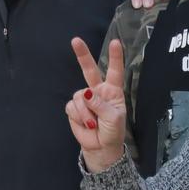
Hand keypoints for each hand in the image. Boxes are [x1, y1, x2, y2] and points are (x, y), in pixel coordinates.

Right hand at [65, 37, 128, 170]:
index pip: (114, 72)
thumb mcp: (113, 118)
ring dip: (86, 112)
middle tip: (75, 40)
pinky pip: (72, 106)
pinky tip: (86, 125)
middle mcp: (98, 92)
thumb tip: (85, 93)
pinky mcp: (74, 109)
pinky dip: (79, 116)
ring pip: (79, 96)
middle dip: (82, 55)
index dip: (115, 57)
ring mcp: (85, 100)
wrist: (101, 148)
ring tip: (93, 124)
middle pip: (89, 70)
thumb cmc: (113, 132)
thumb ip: (100, 104)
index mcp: (113, 91)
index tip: (116, 43)